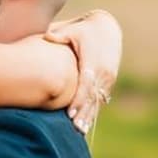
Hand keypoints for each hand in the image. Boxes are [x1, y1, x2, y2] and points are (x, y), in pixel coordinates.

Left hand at [46, 9, 121, 133]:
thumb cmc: (84, 29)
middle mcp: (104, 72)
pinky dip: (93, 110)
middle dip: (84, 113)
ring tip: (80, 131)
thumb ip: (59, 35)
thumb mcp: (73, 30)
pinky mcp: (109, 80)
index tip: (70, 113)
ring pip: (98, 100)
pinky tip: (86, 123)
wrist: (107, 27)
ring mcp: (108, 77)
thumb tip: (47, 36)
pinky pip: (101, 98)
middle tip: (75, 129)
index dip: (78, 100)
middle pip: (93, 97)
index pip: (86, 85)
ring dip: (89, 115)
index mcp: (94, 62)